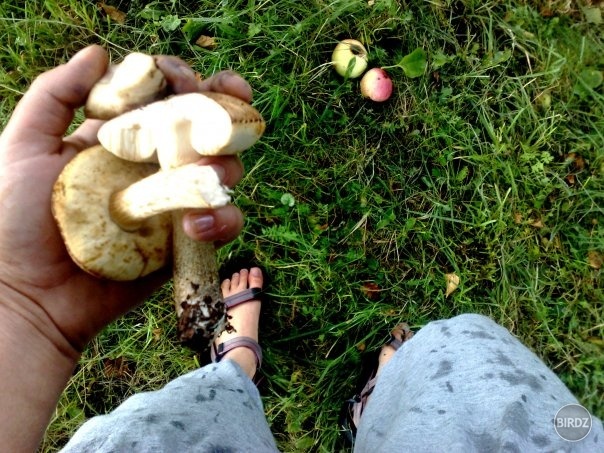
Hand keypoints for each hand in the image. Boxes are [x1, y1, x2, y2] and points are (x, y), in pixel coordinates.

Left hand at [0, 45, 247, 353]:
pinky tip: (196, 225)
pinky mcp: (182, 244)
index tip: (190, 80)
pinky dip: (222, 220)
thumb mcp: (22, 148)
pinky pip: (221, 225)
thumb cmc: (12, 223)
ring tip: (210, 177)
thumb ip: (53, 96)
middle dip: (226, 117)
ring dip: (227, 167)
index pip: (162, 100)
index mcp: (118, 141)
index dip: (184, 82)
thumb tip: (99, 52)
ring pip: (221, 175)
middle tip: (233, 114)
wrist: (25, 296)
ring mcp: (169, 206)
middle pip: (203, 133)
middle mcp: (150, 169)